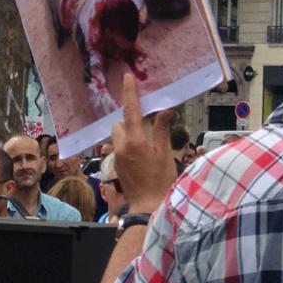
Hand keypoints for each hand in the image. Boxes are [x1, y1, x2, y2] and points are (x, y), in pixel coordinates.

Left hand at [111, 72, 176, 212]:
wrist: (148, 204)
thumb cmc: (161, 180)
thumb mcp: (165, 154)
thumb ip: (161, 130)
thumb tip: (164, 111)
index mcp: (136, 141)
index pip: (131, 111)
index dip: (129, 93)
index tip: (127, 78)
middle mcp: (122, 146)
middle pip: (120, 123)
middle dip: (130, 121)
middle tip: (146, 127)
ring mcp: (117, 156)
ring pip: (117, 135)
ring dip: (127, 133)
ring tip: (144, 143)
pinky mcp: (116, 165)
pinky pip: (118, 147)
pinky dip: (127, 145)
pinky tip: (140, 155)